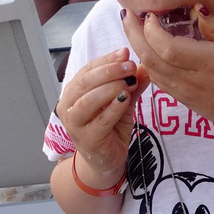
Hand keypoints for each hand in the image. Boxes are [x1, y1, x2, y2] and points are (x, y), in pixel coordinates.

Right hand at [57, 47, 150, 179]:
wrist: (106, 161)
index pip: (87, 70)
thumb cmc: (110, 129)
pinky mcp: (87, 139)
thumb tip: (144, 66)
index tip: (125, 52)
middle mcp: (68, 106)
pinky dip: (114, 107)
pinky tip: (126, 98)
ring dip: (111, 87)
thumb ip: (131, 85)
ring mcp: (75, 124)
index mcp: (73, 92)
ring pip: (89, 100)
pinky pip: (101, 120)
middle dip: (109, 71)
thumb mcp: (123, 102)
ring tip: (129, 82)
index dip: (106, 60)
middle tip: (130, 65)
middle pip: (85, 82)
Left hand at [121, 7, 213, 141]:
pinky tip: (145, 46)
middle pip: (150, 57)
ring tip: (132, 26)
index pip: (168, 48)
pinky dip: (145, 60)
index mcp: (208, 63)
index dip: (152, 30)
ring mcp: (182, 91)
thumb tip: (196, 8)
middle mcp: (190, 79)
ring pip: (148, 68)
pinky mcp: (179, 97)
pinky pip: (155, 78)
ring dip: (136, 46)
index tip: (151, 14)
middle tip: (127, 13)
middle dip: (133, 33)